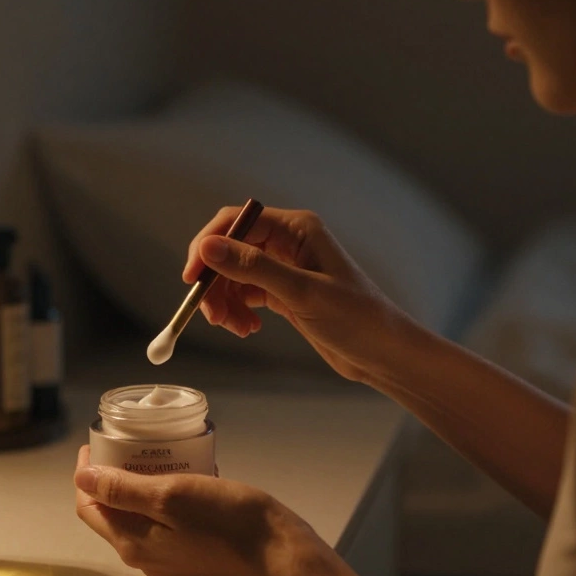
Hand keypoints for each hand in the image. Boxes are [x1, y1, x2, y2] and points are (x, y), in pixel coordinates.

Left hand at [73, 445, 323, 575]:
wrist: (281, 558)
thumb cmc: (227, 522)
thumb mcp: (171, 496)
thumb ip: (123, 490)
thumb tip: (81, 479)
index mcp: (131, 543)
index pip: (89, 507)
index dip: (86, 474)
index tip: (97, 442)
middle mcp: (144, 556)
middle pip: (112, 512)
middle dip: (111, 476)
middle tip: (126, 442)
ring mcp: (170, 558)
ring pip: (139, 515)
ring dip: (140, 484)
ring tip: (155, 453)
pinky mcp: (193, 554)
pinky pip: (165, 521)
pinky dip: (165, 496)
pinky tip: (185, 474)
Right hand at [183, 206, 408, 382]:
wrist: (384, 353)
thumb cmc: (356, 318)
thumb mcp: (302, 292)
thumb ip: (253, 267)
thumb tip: (208, 247)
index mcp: (296, 228)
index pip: (236, 221)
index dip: (208, 246)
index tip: (192, 278)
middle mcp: (288, 242)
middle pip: (230, 250)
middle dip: (216, 282)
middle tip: (212, 316)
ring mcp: (286, 268)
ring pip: (235, 275)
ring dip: (226, 301)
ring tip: (236, 328)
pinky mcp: (285, 292)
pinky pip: (246, 293)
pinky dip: (239, 310)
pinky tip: (248, 328)